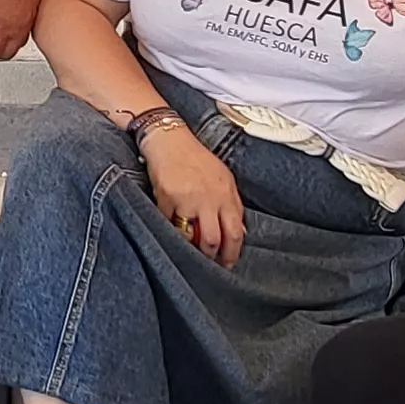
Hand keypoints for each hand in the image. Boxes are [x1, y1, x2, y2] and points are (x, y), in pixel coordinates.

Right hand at [138, 124, 244, 267]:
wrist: (170, 140)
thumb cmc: (197, 159)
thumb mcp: (224, 179)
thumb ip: (232, 205)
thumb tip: (239, 232)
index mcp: (226, 195)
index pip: (235, 232)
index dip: (232, 252)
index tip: (228, 263)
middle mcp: (209, 199)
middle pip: (213, 239)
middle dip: (211, 256)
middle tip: (208, 263)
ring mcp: (187, 200)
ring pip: (190, 237)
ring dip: (189, 247)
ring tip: (189, 248)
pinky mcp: (166, 199)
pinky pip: (168, 224)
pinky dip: (169, 229)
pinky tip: (170, 227)